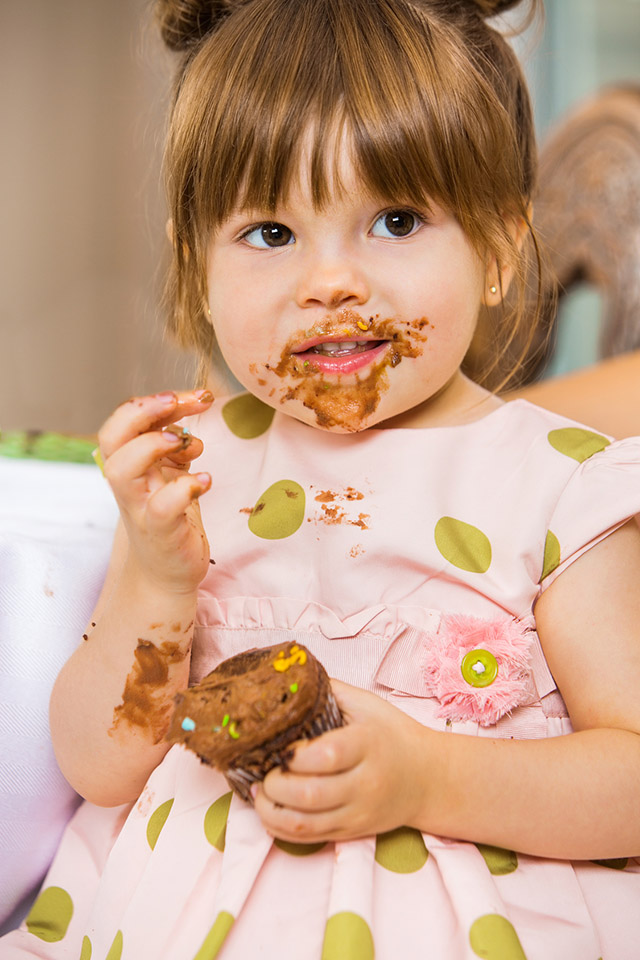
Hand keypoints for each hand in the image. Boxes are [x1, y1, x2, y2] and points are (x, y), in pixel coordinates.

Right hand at [96, 389, 213, 594]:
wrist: (167, 572)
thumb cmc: (170, 517)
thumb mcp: (170, 472)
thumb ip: (172, 443)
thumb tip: (188, 408)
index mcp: (130, 463)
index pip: (125, 421)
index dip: (152, 402)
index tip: (193, 397)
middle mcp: (128, 483)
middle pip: (112, 438)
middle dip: (144, 411)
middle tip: (181, 402)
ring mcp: (140, 508)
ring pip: (123, 471)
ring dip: (153, 446)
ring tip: (188, 443)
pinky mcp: (160, 532)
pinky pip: (161, 508)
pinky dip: (185, 488)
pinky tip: (205, 480)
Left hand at [253, 680, 428, 841]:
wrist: (428, 778)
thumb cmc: (393, 735)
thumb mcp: (367, 705)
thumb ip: (329, 691)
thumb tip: (290, 677)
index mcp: (366, 745)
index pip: (326, 756)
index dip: (293, 755)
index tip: (279, 747)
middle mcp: (364, 783)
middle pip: (309, 794)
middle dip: (274, 785)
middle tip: (264, 769)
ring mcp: (358, 812)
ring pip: (305, 824)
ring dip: (270, 811)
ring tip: (260, 792)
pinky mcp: (351, 832)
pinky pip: (309, 839)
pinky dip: (281, 828)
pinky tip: (270, 810)